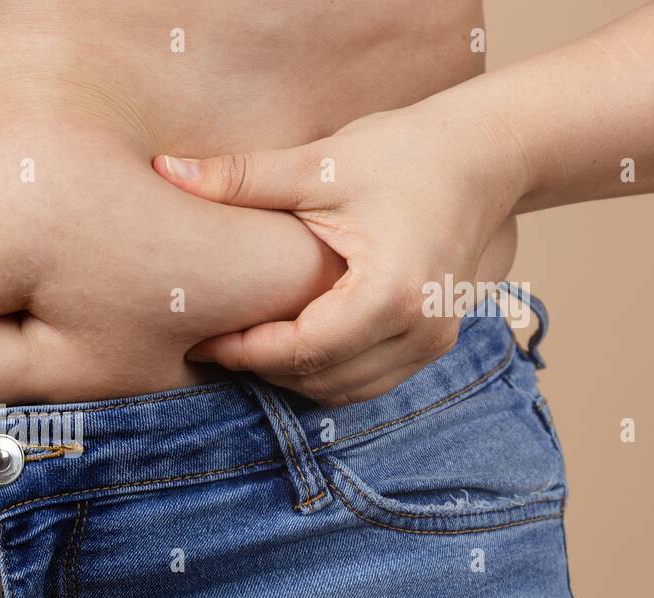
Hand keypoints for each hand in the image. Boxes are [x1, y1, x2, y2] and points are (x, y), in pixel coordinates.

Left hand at [154, 100, 527, 404]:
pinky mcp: (434, 342)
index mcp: (391, 293)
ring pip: (343, 391)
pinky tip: (289, 345)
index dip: (244, 352)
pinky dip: (324, 373)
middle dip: (262, 367)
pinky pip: (367, 382)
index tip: (200, 341)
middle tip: (214, 343)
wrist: (489, 154)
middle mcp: (420, 330)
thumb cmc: (406, 151)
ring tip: (246, 346)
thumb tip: (164, 170)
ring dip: (291, 377)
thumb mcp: (320, 163)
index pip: (301, 351)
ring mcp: (433, 342)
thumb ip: (242, 178)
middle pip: (319, 379)